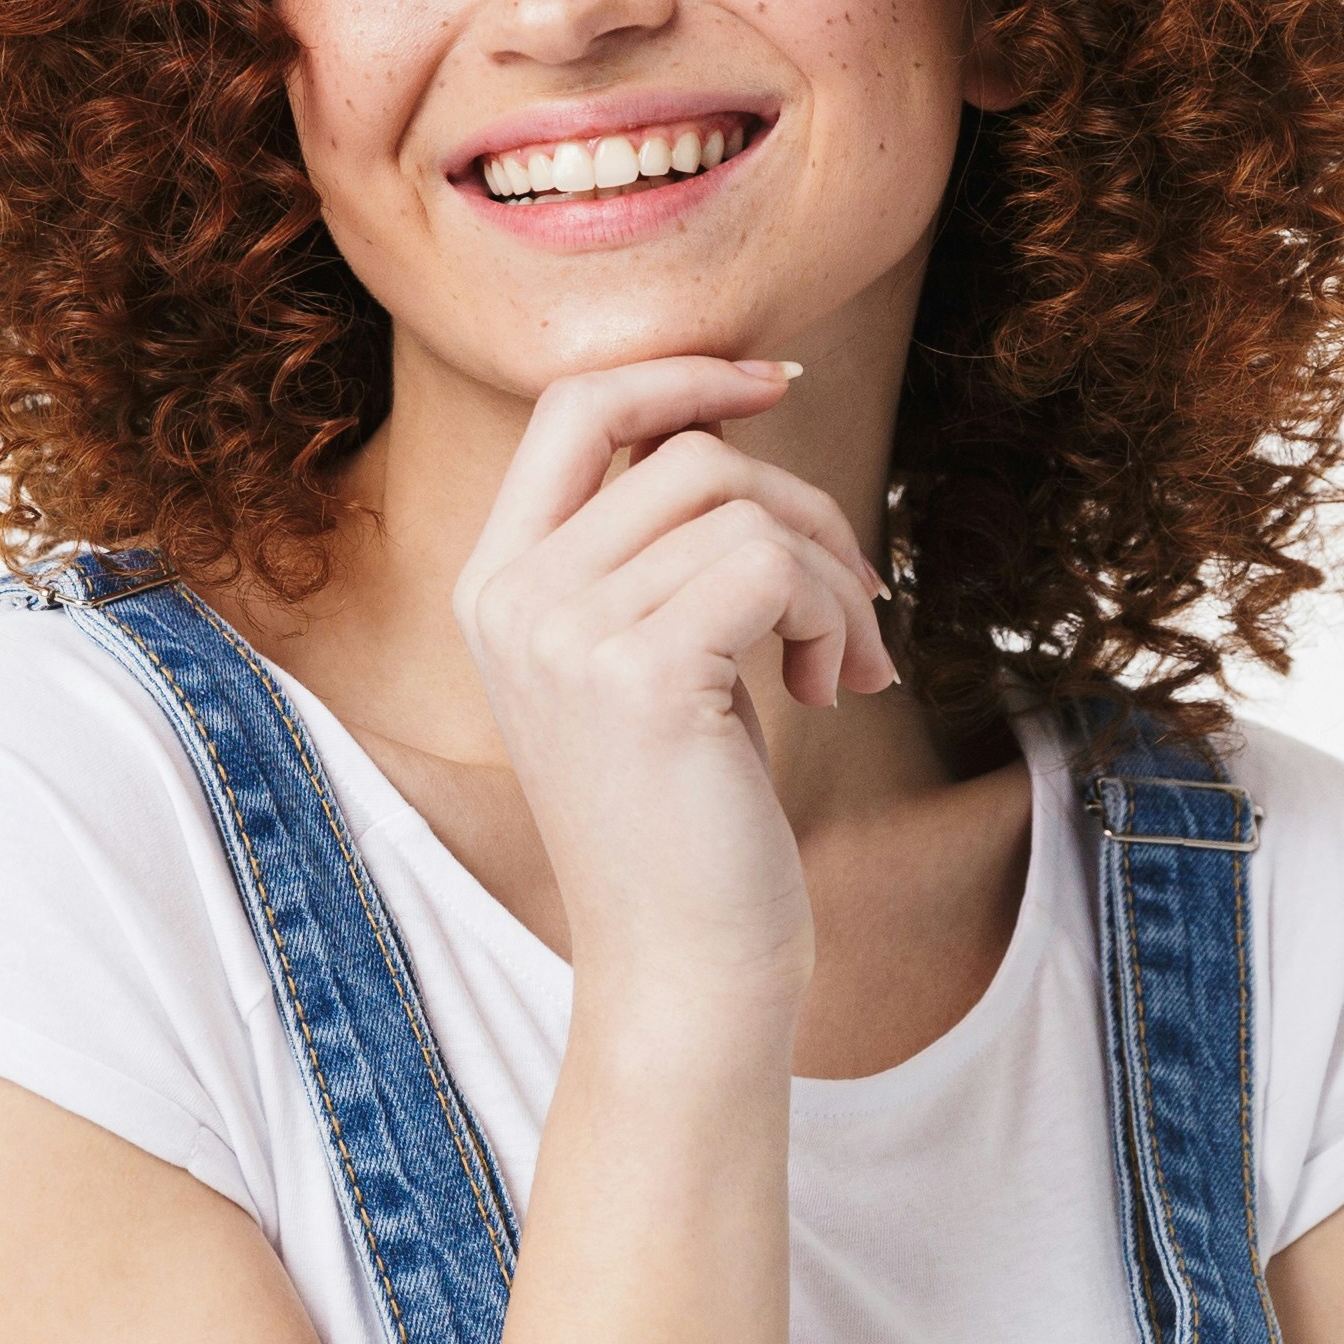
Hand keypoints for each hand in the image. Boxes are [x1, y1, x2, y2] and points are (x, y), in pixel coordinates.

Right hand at [450, 357, 896, 993]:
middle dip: (799, 502)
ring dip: (831, 576)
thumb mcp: (651, 657)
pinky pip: (773, 566)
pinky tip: (832, 689)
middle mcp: (507, 597)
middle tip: (850, 596)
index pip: (575, 403)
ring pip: (740, 504)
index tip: (778, 383)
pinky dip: (834, 615)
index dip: (683, 372)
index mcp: (494, 582)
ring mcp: (560, 634)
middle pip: (682, 447)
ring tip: (845, 662)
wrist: (684, 972)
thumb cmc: (689, 821)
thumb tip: (736, 419)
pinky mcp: (635, 675)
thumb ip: (657, 545)